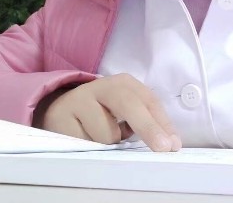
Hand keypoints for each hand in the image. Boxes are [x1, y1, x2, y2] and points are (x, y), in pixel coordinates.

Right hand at [33, 73, 180, 151]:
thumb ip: (145, 122)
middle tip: (162, 148)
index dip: (163, 123)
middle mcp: (103, 86)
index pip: (149, 101)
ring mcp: (80, 100)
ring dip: (110, 144)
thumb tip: (167, 144)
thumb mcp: (125, 111)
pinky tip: (84, 138)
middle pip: (129, 105)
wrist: (60, 109)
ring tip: (100, 137)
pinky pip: (85, 143)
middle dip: (149, 128)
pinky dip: (90, 148)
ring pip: (107, 133)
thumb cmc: (101, 113)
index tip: (173, 144)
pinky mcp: (61, 117)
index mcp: (124, 83)